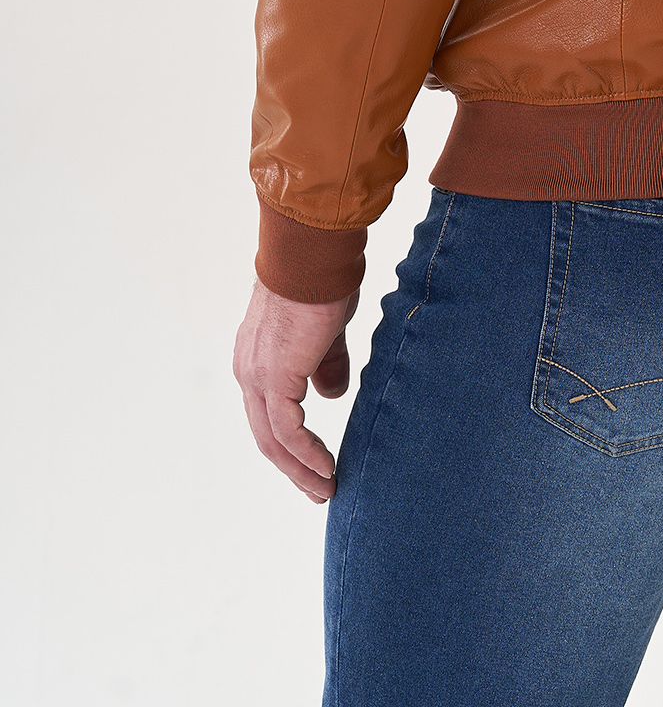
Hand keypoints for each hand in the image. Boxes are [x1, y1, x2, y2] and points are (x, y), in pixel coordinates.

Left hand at [233, 279, 359, 502]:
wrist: (314, 255)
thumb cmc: (323, 281)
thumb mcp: (326, 331)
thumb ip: (326, 364)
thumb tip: (331, 397)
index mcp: (256, 358)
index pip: (268, 413)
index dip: (291, 444)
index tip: (316, 465)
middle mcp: (248, 370)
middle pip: (266, 434)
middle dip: (293, 467)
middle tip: (319, 489)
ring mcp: (257, 375)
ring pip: (272, 439)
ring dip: (300, 468)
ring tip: (326, 488)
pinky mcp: (274, 377)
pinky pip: (287, 429)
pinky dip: (306, 453)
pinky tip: (326, 467)